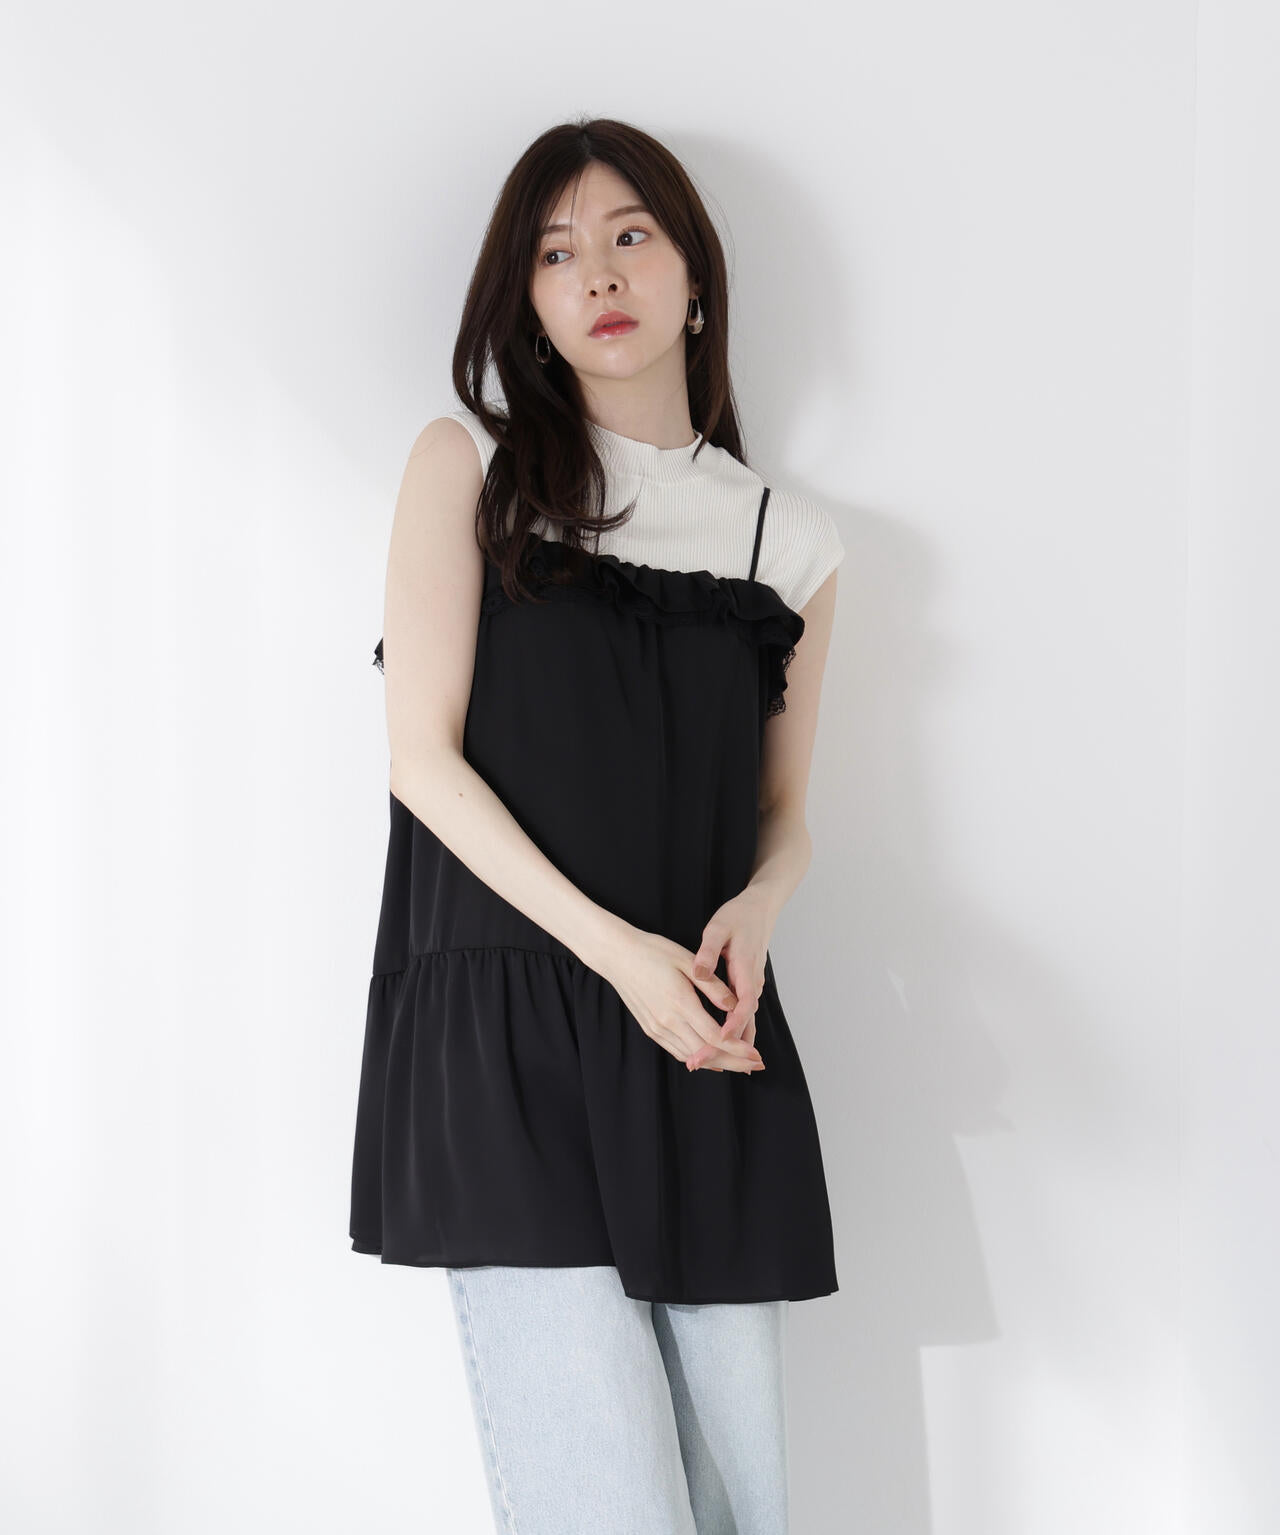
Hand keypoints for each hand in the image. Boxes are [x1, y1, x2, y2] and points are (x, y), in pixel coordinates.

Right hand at [596, 926, 765, 1074]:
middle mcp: (667, 1021)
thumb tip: (736, 1006)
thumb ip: (712, 985)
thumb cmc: (653, 952)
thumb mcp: (686, 960)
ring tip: (738, 1065)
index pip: (715, 1036)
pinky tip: (710, 1059)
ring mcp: (657, 1027)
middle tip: (756, 1066)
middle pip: (706, 1053)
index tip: (756, 1056)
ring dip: (716, 1063)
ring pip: (691, 1056)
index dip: (738, 1049)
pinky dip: (696, 1058)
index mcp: (680, 1002)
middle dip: (734, 1062)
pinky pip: (677, 1050)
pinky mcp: (650, 1029)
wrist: (618, 955)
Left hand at [684, 889, 773, 1071]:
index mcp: (746, 971)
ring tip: (712, 1066)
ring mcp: (752, 987)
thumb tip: (699, 971)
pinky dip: (735, 1034)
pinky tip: (723, 1047)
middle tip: (700, 1063)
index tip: (713, 1043)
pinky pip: (743, 1017)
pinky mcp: (748, 988)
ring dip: (731, 1045)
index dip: (729, 1028)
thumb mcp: (719, 928)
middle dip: (725, 1047)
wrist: (760, 909)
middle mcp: (753, 984)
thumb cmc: (738, 917)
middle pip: (743, 1023)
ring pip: (745, 1023)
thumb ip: (708, 951)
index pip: (742, 1008)